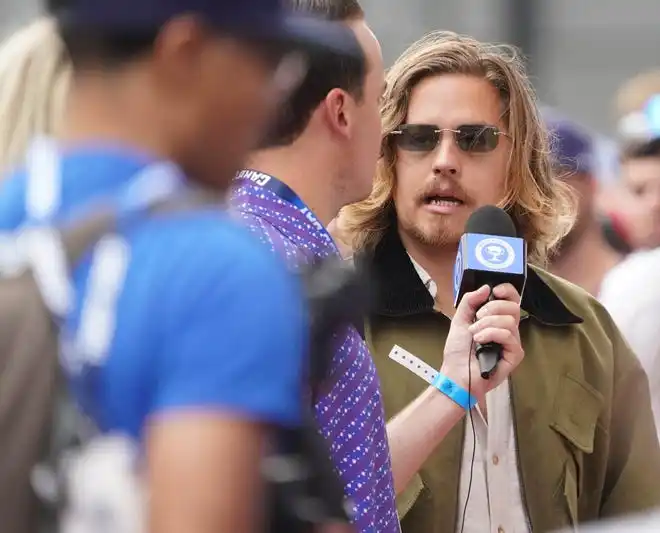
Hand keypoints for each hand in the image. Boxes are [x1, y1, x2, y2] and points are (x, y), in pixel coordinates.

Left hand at [441, 283, 523, 402]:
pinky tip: (480, 341)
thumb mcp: (460, 320)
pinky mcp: (515, 355)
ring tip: (474, 335)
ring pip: (509, 321)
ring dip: (486, 325)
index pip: (512, 299)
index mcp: (496, 319)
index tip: (495, 290)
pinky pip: (509, 335)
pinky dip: (491, 334)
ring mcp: (512, 342)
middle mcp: (507, 329)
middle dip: (492, 308)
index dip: (507, 291)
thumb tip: (486, 287)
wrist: (456, 373)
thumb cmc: (458, 351)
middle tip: (477, 318)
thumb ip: (470, 301)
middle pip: (513, 307)